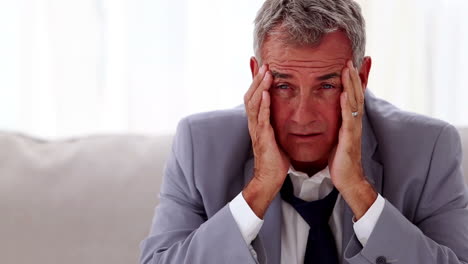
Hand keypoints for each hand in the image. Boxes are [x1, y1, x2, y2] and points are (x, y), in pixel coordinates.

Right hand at [242, 64, 289, 218]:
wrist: (269, 178)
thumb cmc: (274, 158)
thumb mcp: (275, 135)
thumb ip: (275, 122)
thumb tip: (282, 112)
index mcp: (258, 122)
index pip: (254, 96)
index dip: (255, 81)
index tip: (259, 65)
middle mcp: (254, 124)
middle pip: (250, 96)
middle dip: (256, 79)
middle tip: (263, 63)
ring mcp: (257, 130)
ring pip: (254, 104)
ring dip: (259, 87)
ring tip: (265, 73)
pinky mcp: (263, 138)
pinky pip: (261, 119)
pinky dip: (263, 105)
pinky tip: (266, 93)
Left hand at [328, 60, 376, 219]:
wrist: (348, 179)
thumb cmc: (341, 159)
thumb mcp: (338, 136)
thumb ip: (338, 123)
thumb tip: (332, 114)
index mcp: (350, 121)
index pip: (353, 96)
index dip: (352, 80)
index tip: (348, 64)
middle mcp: (354, 122)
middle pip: (356, 94)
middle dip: (353, 77)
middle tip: (350, 59)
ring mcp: (353, 130)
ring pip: (354, 103)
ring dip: (352, 85)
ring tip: (348, 69)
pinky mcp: (349, 139)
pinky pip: (348, 119)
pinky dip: (347, 105)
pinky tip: (344, 94)